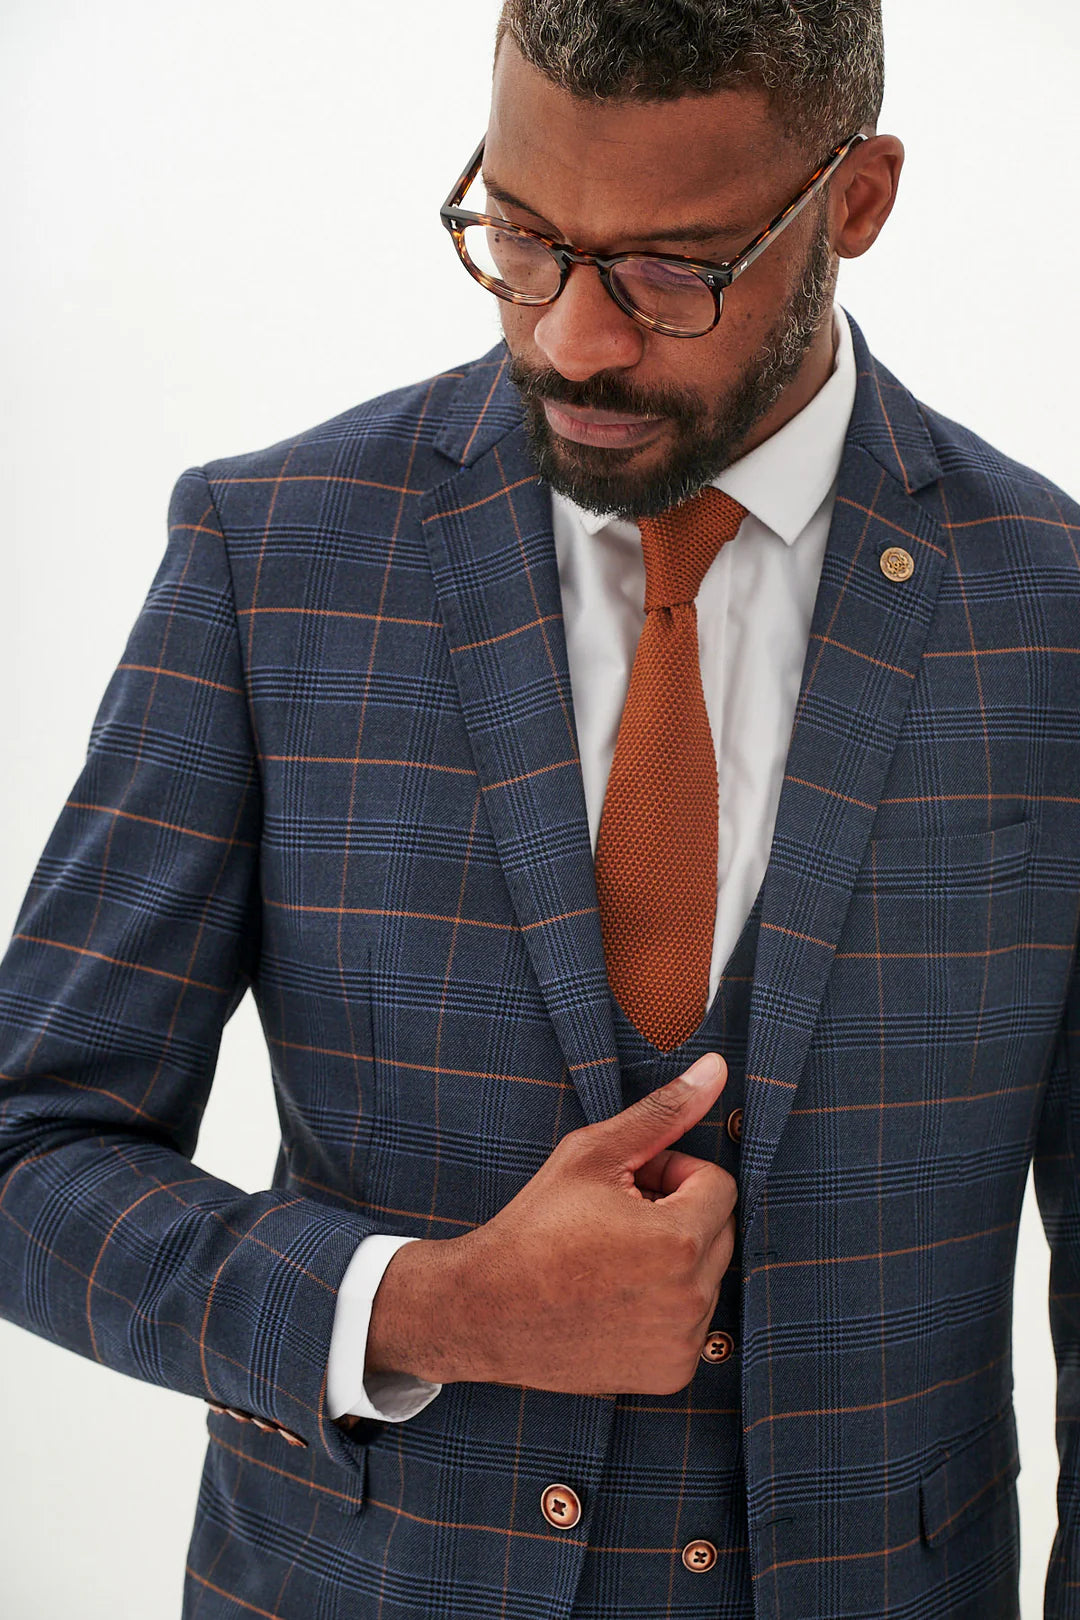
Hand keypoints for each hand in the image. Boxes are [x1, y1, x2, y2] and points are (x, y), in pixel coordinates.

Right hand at [449, 1051, 735, 1396]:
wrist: (484, 1310)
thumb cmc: (534, 1225)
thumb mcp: (592, 1155)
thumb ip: (662, 1112)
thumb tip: (716, 1069)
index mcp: (679, 1240)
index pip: (718, 1184)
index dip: (672, 1174)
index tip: (627, 1186)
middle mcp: (691, 1298)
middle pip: (720, 1230)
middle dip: (678, 1215)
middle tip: (615, 1220)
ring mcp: (682, 1342)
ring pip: (707, 1276)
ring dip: (674, 1260)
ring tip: (610, 1260)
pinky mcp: (671, 1374)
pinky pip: (692, 1322)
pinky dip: (665, 1305)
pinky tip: (615, 1298)